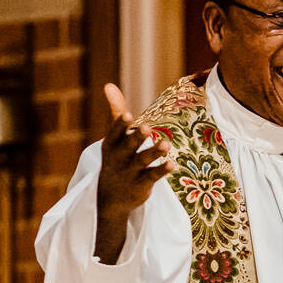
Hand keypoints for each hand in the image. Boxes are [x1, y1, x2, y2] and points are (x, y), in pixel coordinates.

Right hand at [95, 83, 174, 262]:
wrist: (111, 198)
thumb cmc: (116, 159)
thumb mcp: (114, 138)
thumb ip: (116, 112)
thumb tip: (109, 84)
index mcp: (111, 144)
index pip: (115, 132)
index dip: (121, 124)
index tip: (127, 114)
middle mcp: (119, 157)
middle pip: (129, 146)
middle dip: (137, 137)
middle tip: (147, 127)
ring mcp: (130, 172)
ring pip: (143, 161)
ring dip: (154, 152)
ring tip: (166, 144)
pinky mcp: (142, 184)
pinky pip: (152, 176)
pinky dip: (162, 170)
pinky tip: (173, 164)